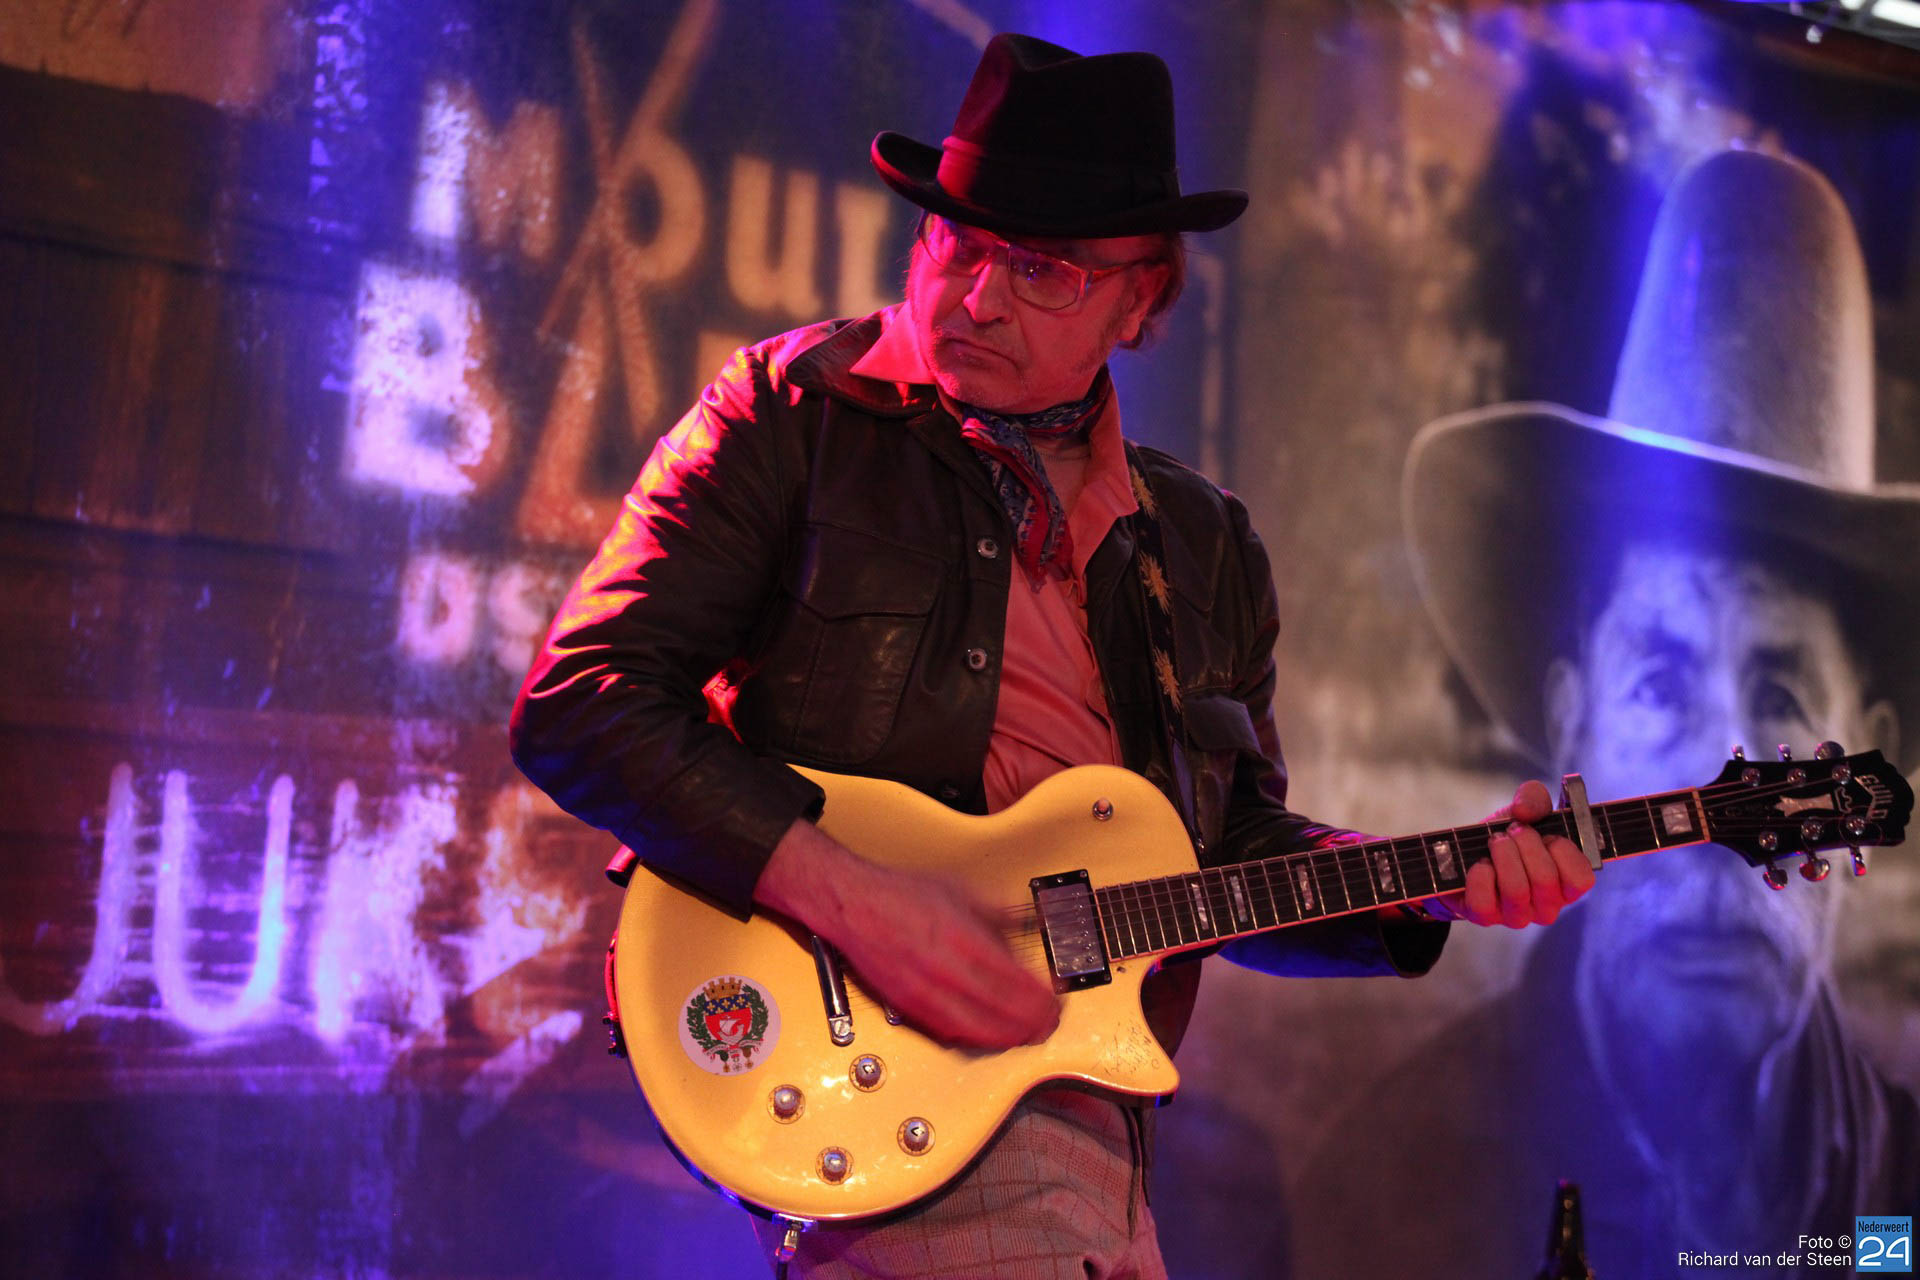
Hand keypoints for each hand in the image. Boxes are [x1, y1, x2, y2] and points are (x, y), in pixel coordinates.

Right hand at [754, 819, 1059, 1048]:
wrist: (854, 907)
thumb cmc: (901, 896)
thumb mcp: (960, 890)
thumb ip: (1000, 911)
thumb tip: (1030, 922)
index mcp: (964, 940)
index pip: (1017, 983)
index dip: (1044, 998)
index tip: (1057, 999)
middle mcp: (946, 972)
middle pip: (1003, 1014)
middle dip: (1034, 1023)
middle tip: (1050, 1023)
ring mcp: (926, 995)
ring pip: (978, 1032)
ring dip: (1009, 1038)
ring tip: (1027, 1034)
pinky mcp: (910, 1008)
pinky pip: (951, 1034)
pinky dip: (977, 1039)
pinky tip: (990, 1036)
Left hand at [1429, 780, 1595, 927]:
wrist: (1464, 854)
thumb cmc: (1505, 836)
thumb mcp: (1523, 811)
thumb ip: (1535, 798)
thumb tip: (1525, 810)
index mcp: (1567, 884)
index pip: (1582, 880)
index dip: (1563, 850)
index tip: (1546, 834)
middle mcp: (1547, 906)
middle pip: (1546, 880)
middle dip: (1525, 844)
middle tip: (1511, 831)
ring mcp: (1517, 916)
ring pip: (1517, 890)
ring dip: (1502, 855)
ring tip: (1494, 841)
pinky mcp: (1485, 918)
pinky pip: (1484, 901)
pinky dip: (1479, 874)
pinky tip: (1480, 864)